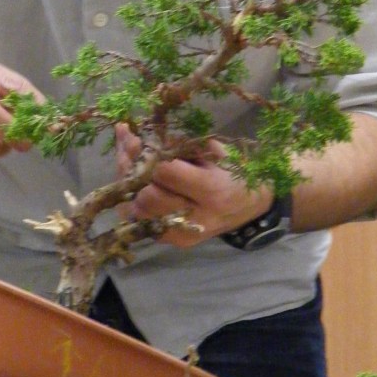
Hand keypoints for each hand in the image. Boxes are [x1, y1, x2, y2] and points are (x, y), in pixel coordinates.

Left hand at [115, 124, 271, 246]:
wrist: (251, 206)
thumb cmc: (234, 171)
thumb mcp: (215, 151)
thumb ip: (181, 146)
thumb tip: (144, 136)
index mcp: (212, 190)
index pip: (166, 173)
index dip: (149, 155)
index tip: (139, 139)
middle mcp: (196, 217)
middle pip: (147, 197)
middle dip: (134, 170)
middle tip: (129, 146)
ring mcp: (182, 234)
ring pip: (137, 211)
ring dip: (127, 183)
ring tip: (125, 155)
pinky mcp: (172, 241)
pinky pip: (139, 221)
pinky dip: (129, 198)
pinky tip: (127, 177)